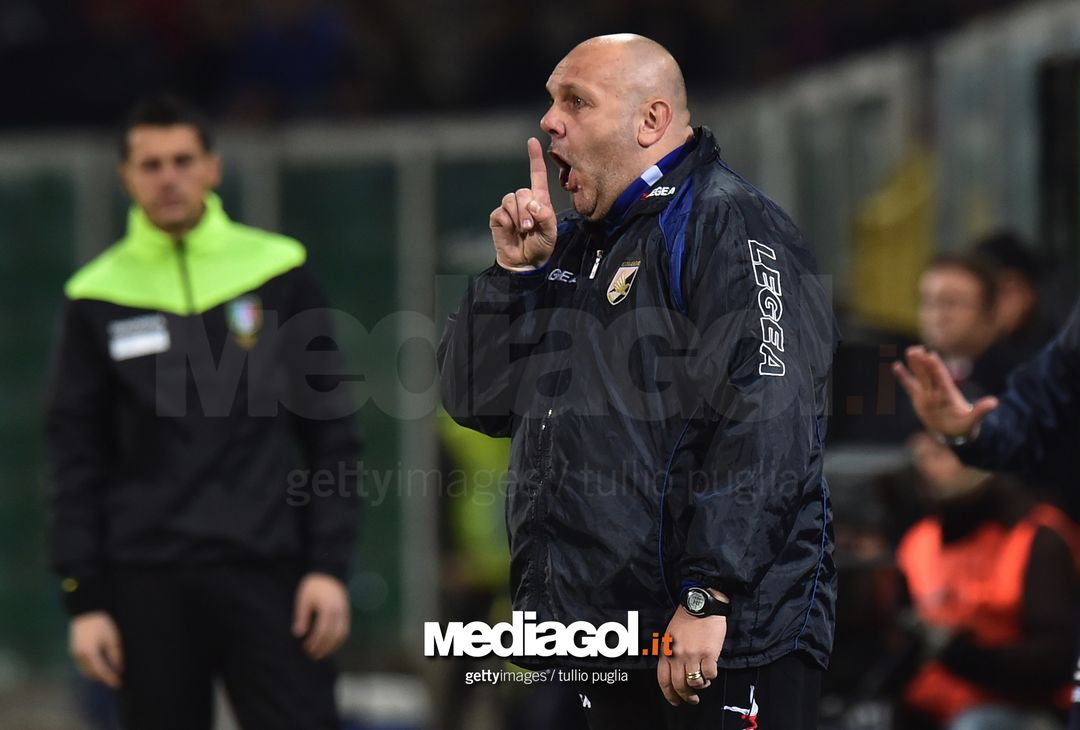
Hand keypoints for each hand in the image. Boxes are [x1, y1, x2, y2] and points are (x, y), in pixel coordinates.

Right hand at [70, 612, 122, 688]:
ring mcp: (75, 654)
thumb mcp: (113, 638)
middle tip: (116, 680)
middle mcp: (80, 655)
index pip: (101, 671)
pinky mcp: (74, 650)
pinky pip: (83, 665)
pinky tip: (100, 667)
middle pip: (92, 673)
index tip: (119, 684)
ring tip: (110, 675)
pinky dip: (91, 668)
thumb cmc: (103, 624)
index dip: (111, 679)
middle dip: (104, 678)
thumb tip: (118, 669)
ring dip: (97, 674)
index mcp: (90, 653)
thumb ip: (116, 655)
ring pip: (86, 671)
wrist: (87, 612)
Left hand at [292, 573, 350, 659]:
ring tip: (321, 654)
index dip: (314, 642)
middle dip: (322, 647)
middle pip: (332, 635)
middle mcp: (338, 611)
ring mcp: (345, 612)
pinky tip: (330, 646)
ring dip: (332, 647)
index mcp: (327, 607)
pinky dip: (338, 641)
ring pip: (341, 635)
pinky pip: (345, 630)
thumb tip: (299, 634)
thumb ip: (301, 616)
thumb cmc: (313, 587)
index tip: (305, 649)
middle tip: (312, 655)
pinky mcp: (347, 613)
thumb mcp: (303, 599)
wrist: (328, 573)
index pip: (322, 631)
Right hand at [489, 137, 556, 270]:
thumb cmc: (540, 246)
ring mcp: (510, 208)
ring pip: (511, 199)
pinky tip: (511, 230)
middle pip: (523, 191)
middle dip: (527, 209)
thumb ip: (546, 216)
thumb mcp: (551, 232)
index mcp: (540, 200)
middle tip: (530, 226)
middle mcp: (524, 201)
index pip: (537, 175)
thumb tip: (533, 203)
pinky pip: (501, 212)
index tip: (532, 142)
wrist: (525, 262)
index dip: (535, 158)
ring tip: (523, 230)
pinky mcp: (499, 217)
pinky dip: (508, 222)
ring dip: (519, 216)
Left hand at [657, 606, 726, 705]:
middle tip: (693, 699)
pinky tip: (711, 670)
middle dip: (687, 697)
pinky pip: (710, 674)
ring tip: (704, 681)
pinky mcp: (708, 654)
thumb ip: (670, 654)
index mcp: (666, 651)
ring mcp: (693, 655)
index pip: (663, 680)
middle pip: (679, 685)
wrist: (701, 605)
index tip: (676, 702)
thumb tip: (676, 673)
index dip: (669, 694)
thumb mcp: (670, 635)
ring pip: (695, 683)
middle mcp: (677, 656)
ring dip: (700, 685)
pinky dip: (711, 676)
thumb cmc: (686, 619)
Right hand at [893, 345, 997, 438]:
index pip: (941, 378)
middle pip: (928, 374)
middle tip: (917, 349)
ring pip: (920, 376)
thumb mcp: (973, 420)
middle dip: (923, 363)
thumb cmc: (964, 426)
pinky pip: (909, 386)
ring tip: (910, 350)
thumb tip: (994, 403)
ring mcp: (927, 393)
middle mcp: (937, 390)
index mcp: (948, 394)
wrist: (954, 431)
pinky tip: (896, 366)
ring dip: (915, 364)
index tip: (931, 356)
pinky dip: (903, 376)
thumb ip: (981, 410)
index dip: (936, 368)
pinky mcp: (919, 398)